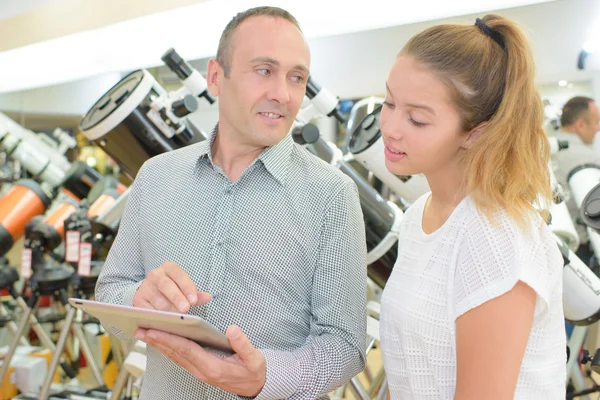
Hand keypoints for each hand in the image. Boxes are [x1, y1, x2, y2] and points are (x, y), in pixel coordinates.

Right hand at [133, 261, 211, 312]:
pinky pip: (148, 309)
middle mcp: (155, 275)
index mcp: (169, 268)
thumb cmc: (172, 289)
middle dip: (177, 298)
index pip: (179, 275)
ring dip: (168, 310)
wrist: (150, 292)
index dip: (187, 287)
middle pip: (166, 286)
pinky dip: (157, 316)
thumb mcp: (185, 288)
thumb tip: (208, 297)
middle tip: (185, 309)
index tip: (194, 300)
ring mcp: (145, 287)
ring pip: (158, 300)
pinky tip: (164, 321)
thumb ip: (196, 294)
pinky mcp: (138, 300)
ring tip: (177, 318)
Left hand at [134, 325, 265, 396]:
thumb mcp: (254, 358)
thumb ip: (243, 344)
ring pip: (175, 356)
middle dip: (157, 341)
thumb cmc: (253, 371)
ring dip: (159, 344)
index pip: (187, 350)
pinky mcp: (199, 369)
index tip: (155, 330)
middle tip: (140, 330)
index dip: (170, 340)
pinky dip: (168, 348)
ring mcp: (199, 371)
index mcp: (213, 367)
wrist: (255, 386)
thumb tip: (232, 329)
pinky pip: (179, 358)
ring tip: (144, 333)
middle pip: (176, 354)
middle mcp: (202, 371)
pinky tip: (160, 340)